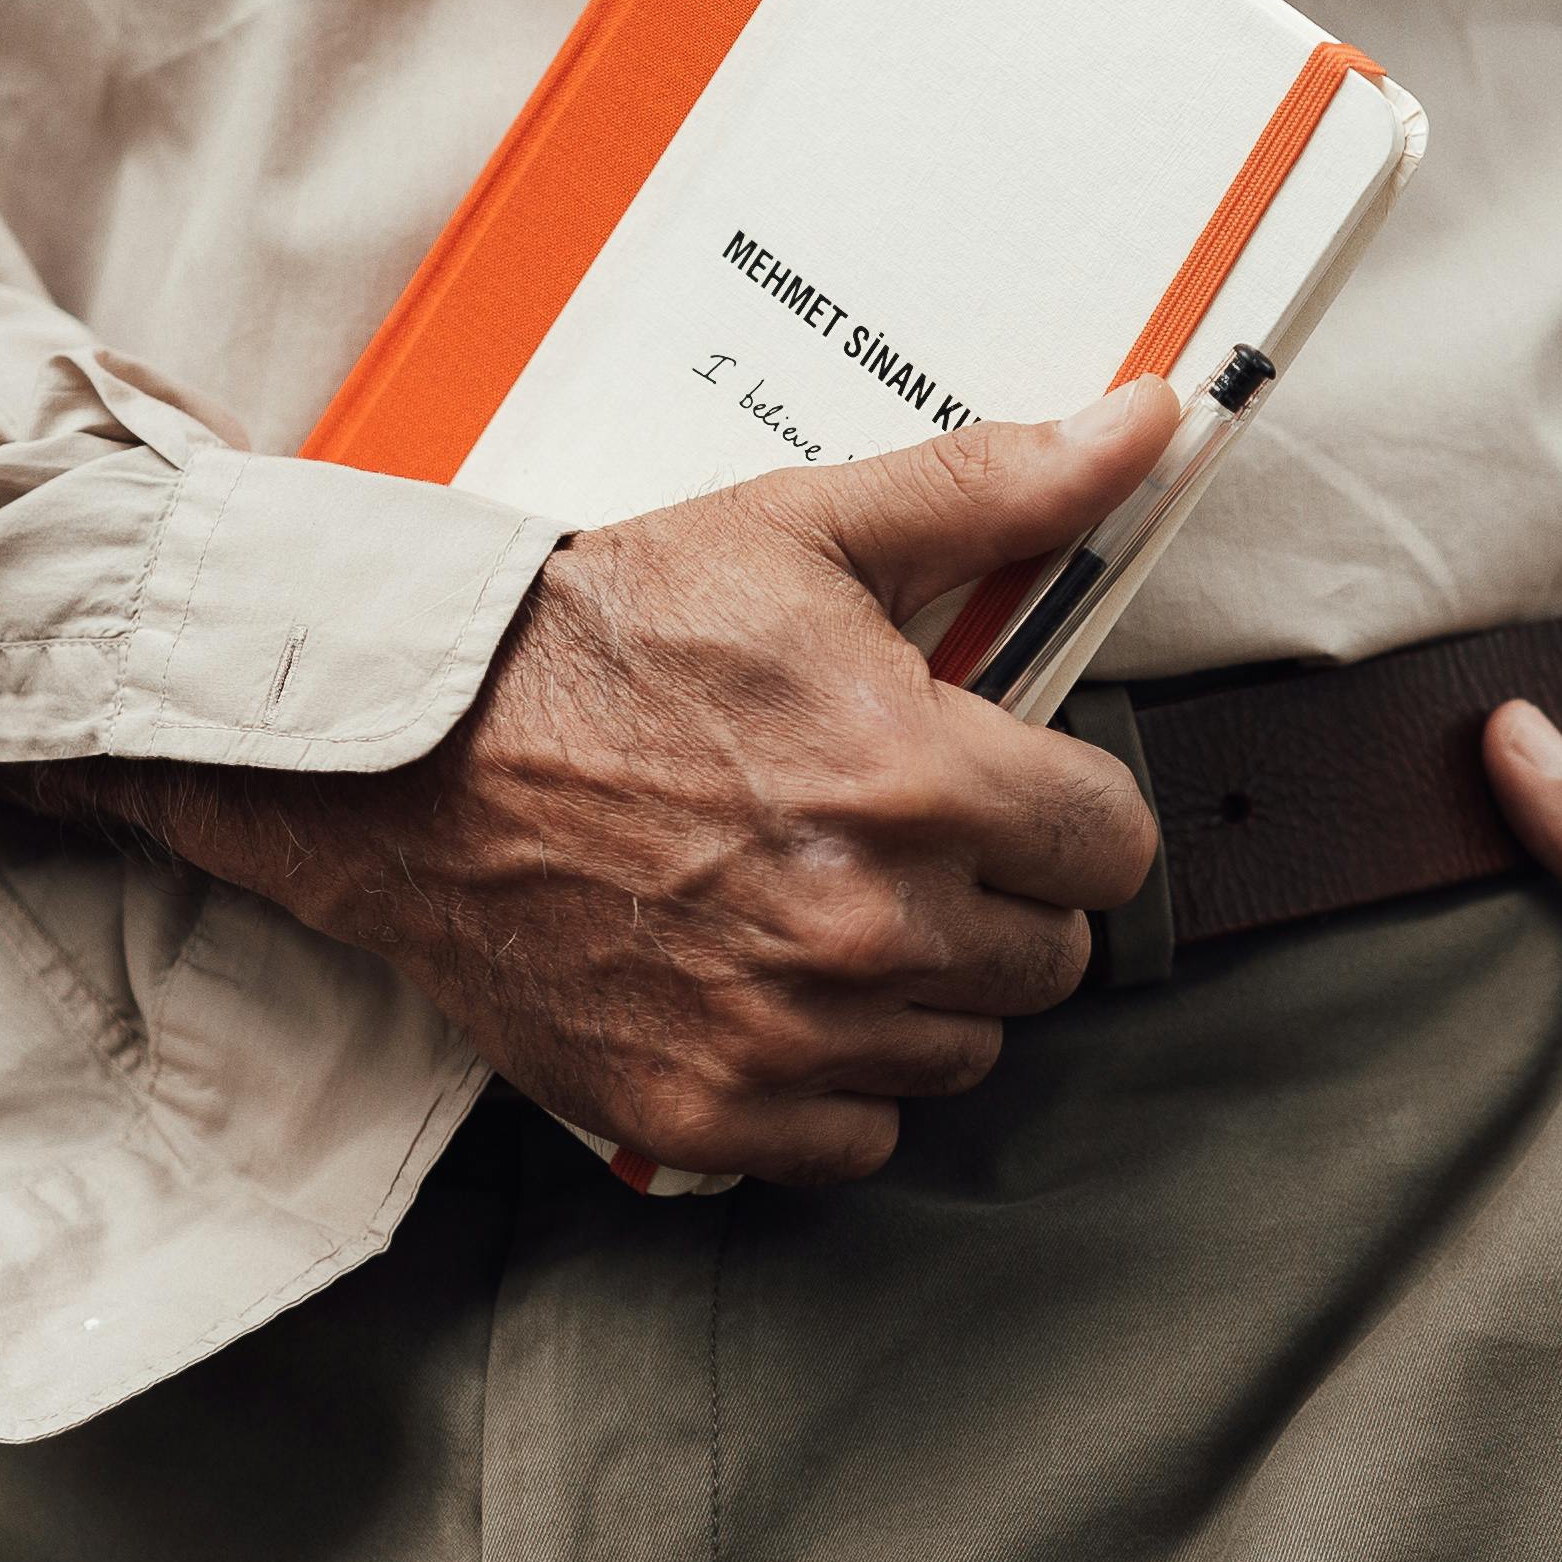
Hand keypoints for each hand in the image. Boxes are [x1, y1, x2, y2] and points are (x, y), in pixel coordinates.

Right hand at [131, 378, 1177, 1184]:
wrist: (412, 749)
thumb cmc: (606, 634)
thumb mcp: (806, 530)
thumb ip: (997, 489)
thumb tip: (1149, 423)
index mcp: (919, 780)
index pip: (1115, 846)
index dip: (1068, 805)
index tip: (1009, 784)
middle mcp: (868, 925)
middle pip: (1048, 956)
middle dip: (999, 891)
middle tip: (905, 832)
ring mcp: (785, 1034)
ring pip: (960, 1050)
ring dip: (922, 986)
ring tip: (829, 897)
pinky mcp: (704, 1110)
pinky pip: (858, 1137)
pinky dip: (833, 1077)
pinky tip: (775, 986)